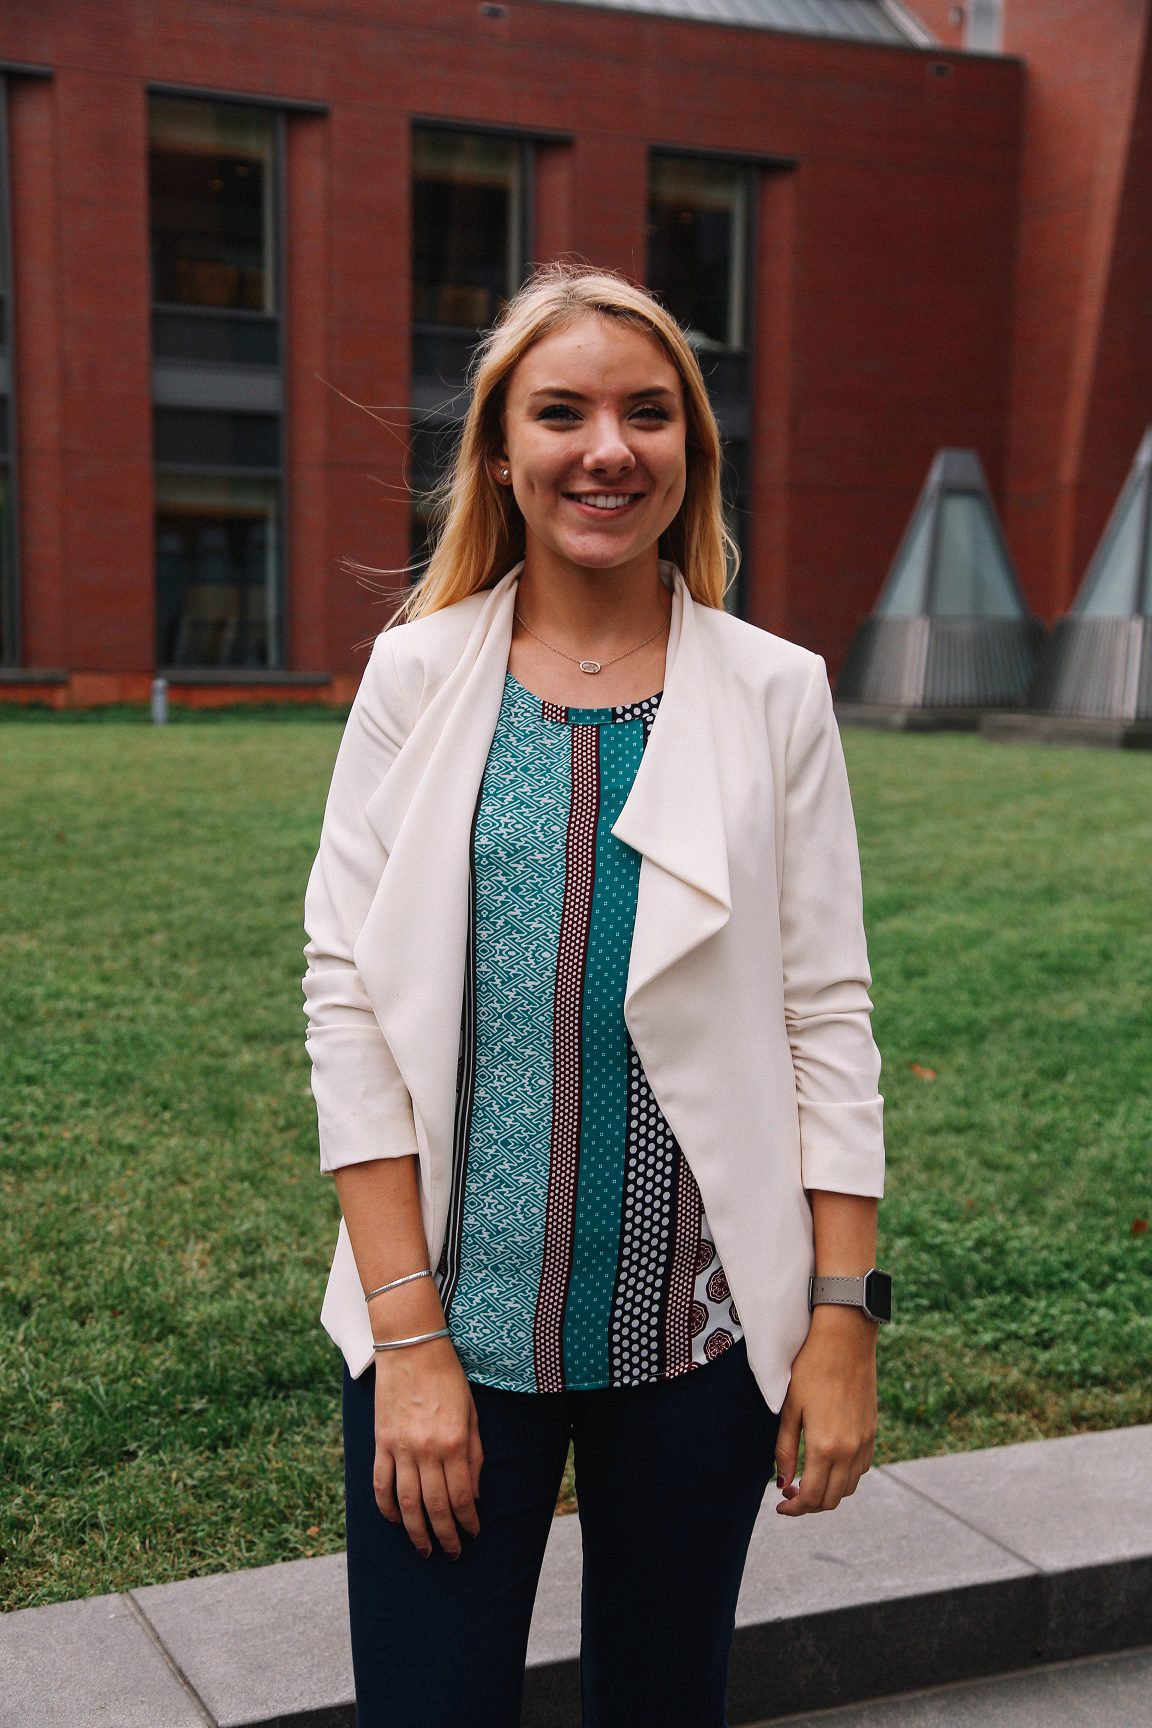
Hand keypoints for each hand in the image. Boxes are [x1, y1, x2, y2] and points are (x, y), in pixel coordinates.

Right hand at [372, 1338, 483, 1557]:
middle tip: (451, 1553)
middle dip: (445, 1536)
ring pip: (407, 1503)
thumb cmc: (448, 1376)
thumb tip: (472, 1494)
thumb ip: (474, 1454)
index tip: (473, 1532)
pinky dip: (386, 1508)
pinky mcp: (381, 1442)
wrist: (411, 1347)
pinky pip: (381, 1483)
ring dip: (416, 1531)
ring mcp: (400, 1448)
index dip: (468, 1521)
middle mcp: (427, 1450)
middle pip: (435, 1507)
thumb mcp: (472, 1412)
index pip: (461, 1496)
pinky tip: (395, 1521)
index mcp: (454, 1442)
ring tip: (424, 1549)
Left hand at [774, 1306, 876, 1516]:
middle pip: (831, 1500)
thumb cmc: (811, 1368)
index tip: (780, 1504)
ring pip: (848, 1488)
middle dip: (809, 1504)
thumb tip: (782, 1481)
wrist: (845, 1340)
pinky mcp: (872, 1433)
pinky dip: (844, 1477)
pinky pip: (860, 1469)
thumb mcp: (790, 1408)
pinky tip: (828, 1463)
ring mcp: (864, 1443)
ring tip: (807, 1479)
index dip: (794, 1508)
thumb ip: (784, 1449)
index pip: (811, 1497)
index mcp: (825, 1447)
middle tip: (790, 1493)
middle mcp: (849, 1451)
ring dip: (827, 1492)